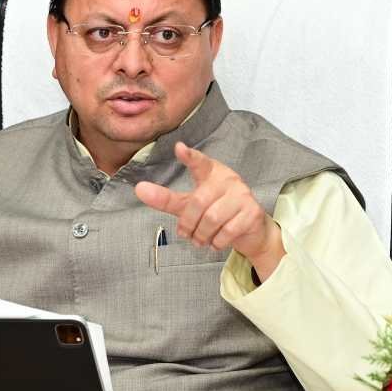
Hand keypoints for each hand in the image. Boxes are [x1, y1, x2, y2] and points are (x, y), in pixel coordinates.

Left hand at [134, 142, 285, 281]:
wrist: (251, 230)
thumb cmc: (217, 211)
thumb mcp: (189, 204)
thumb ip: (166, 198)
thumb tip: (139, 189)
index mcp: (211, 172)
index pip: (200, 162)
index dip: (190, 157)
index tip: (179, 148)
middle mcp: (228, 179)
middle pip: (198, 201)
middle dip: (187, 223)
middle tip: (185, 234)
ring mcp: (242, 195)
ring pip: (212, 219)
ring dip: (201, 235)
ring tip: (200, 239)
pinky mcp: (252, 213)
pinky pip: (227, 231)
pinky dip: (217, 242)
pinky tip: (216, 242)